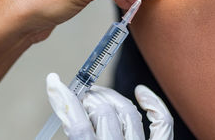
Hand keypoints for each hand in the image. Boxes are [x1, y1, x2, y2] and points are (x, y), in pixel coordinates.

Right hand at [46, 73, 173, 139]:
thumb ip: (76, 132)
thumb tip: (66, 108)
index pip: (77, 125)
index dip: (62, 99)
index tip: (53, 82)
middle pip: (102, 113)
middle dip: (86, 98)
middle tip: (79, 95)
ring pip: (127, 112)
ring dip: (110, 98)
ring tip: (99, 96)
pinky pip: (161, 124)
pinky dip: (153, 105)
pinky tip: (142, 93)